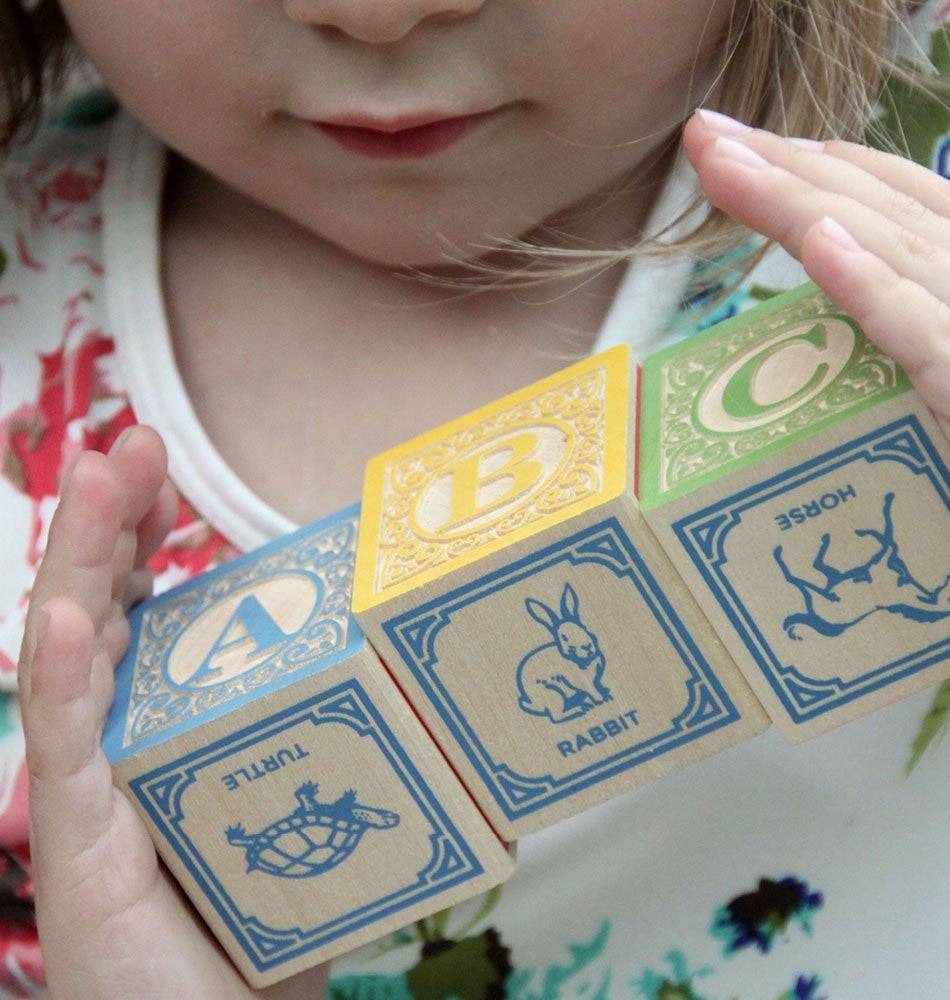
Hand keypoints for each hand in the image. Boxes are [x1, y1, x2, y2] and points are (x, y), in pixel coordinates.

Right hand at [18, 426, 326, 999]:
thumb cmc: (259, 917)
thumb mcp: (291, 798)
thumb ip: (317, 734)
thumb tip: (395, 667)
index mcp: (157, 722)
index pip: (137, 609)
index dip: (139, 535)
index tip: (159, 471)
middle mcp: (112, 741)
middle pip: (99, 609)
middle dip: (108, 521)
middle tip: (132, 444)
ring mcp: (85, 786)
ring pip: (72, 654)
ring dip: (79, 560)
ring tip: (92, 479)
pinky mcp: (78, 845)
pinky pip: (66, 749)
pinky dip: (61, 678)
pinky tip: (64, 618)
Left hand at [683, 109, 949, 495]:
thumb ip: (915, 352)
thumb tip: (835, 332)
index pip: (907, 206)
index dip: (828, 168)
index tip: (748, 152)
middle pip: (888, 210)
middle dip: (793, 166)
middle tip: (706, 136)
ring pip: (899, 251)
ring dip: (805, 205)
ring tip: (730, 167)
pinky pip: (933, 335)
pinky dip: (875, 287)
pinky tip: (820, 245)